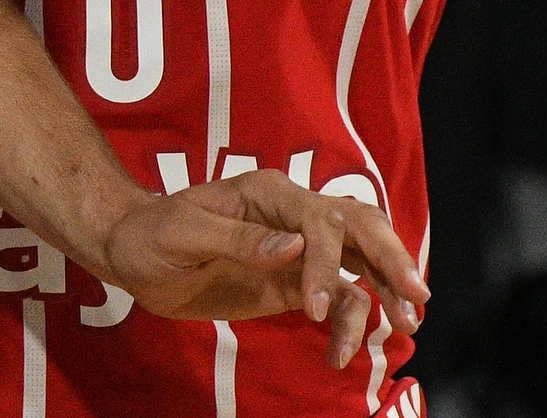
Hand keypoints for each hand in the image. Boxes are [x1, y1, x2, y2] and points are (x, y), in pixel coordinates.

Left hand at [103, 170, 429, 368]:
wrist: (132, 254)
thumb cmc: (150, 233)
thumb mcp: (181, 232)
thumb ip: (236, 238)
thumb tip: (292, 248)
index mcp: (267, 192)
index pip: (319, 219)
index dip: (323, 262)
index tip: (310, 307)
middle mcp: (291, 215)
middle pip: (360, 226)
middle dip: (391, 257)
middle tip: (415, 296)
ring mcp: (298, 249)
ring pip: (361, 259)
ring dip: (386, 287)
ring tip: (406, 323)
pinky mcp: (295, 282)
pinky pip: (340, 297)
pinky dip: (350, 323)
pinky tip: (341, 353)